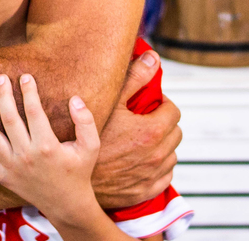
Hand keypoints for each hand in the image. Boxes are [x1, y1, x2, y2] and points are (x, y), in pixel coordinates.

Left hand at [0, 74, 101, 226]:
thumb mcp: (90, 147)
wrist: (66, 203)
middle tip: (0, 78)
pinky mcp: (4, 178)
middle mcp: (27, 156)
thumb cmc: (78, 171)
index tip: (25, 77)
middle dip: (4, 96)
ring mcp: (12, 168)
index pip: (34, 112)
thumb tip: (75, 98)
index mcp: (47, 146)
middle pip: (10, 120)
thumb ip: (85, 122)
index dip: (29, 92)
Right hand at [91, 50, 180, 207]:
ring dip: (162, 146)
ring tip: (141, 141)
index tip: (149, 105)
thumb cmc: (88, 137)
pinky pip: (165, 177)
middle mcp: (157, 155)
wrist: (74, 174)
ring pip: (171, 155)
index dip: (162, 105)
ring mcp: (152, 175)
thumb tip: (153, 58)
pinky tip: (141, 161)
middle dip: (163, 124)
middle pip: (175, 133)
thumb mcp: (110, 101)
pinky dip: (157, 168)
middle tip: (144, 121)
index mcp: (152, 131)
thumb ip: (136, 77)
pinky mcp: (146, 190)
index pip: (173, 112)